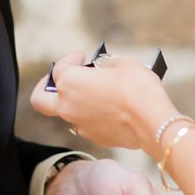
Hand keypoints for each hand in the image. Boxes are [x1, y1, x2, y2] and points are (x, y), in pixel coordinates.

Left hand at [31, 52, 174, 150]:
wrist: (153, 121)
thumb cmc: (137, 87)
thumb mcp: (123, 63)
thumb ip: (107, 63)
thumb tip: (105, 66)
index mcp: (69, 83)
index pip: (59, 68)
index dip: (70, 59)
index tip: (82, 56)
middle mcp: (68, 106)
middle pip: (41, 100)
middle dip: (45, 88)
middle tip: (60, 79)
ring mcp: (80, 125)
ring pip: (67, 113)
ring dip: (76, 102)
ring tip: (96, 92)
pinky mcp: (96, 138)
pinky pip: (87, 124)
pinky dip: (93, 115)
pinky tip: (111, 107)